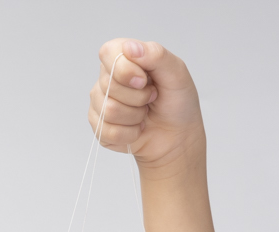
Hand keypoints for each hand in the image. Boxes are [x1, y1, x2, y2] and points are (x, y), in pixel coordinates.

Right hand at [88, 39, 203, 169]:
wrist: (178, 136)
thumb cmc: (177, 102)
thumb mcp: (177, 73)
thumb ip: (156, 55)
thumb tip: (130, 47)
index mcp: (124, 57)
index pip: (109, 53)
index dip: (126, 69)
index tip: (144, 80)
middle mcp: (108, 78)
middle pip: (109, 85)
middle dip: (138, 97)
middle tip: (151, 97)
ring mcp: (100, 103)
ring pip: (109, 110)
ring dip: (135, 116)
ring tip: (145, 113)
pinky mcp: (99, 127)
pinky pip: (107, 132)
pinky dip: (130, 133)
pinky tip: (137, 128)